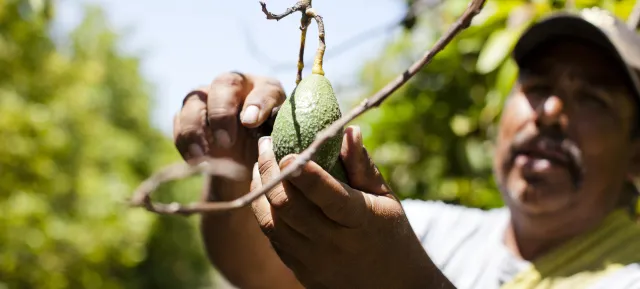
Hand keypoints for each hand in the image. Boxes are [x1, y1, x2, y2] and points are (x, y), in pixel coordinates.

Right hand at [172, 72, 285, 171]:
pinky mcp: (188, 114)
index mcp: (266, 90)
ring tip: (203, 156)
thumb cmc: (268, 150)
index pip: (264, 88)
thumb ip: (278, 136)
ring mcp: (209, 98)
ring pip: (194, 100)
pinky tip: (195, 160)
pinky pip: (179, 121)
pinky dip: (184, 141)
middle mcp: (236, 87)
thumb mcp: (279, 144)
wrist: (244, 165)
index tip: (251, 123)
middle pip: (224, 83)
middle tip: (226, 142)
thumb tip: (271, 139)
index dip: (257, 103)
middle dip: (222, 113)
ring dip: (196, 128)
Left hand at [250, 126, 450, 288]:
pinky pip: (273, 238)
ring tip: (259, 165)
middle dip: (270, 171)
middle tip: (264, 145)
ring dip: (259, 190)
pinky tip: (264, 191)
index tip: (286, 151)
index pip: (328, 196)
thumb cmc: (392, 234)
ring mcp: (313, 261)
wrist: (393, 288)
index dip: (304, 175)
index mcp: (361, 222)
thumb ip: (363, 167)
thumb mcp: (386, 199)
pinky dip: (264, 211)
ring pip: (272, 222)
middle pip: (289, 206)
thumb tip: (348, 130)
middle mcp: (333, 244)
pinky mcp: (300, 271)